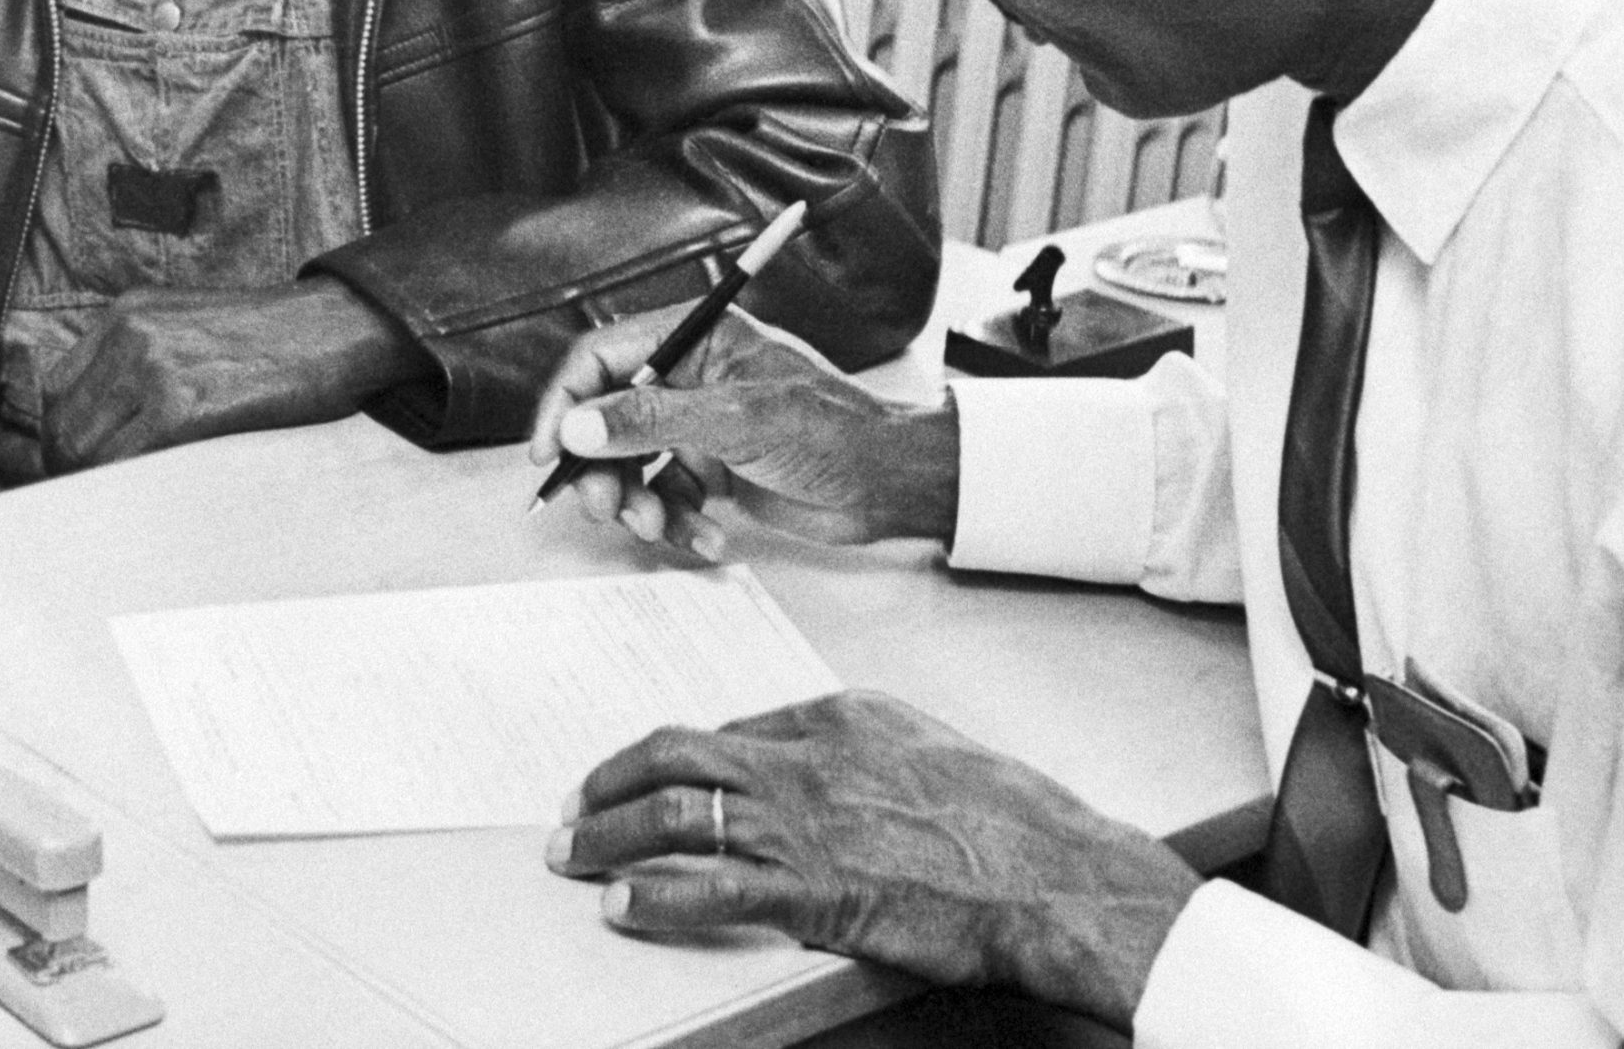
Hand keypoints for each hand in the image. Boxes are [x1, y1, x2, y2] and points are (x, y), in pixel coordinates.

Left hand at [41, 277, 425, 474]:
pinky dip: (129, 490)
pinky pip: (127, 465)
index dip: (63, 437)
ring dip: (97, 488)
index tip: (79, 469)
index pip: (57, 389)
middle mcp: (133, 335)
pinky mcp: (186, 406)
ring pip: (87, 451)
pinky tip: (152, 499)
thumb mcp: (194, 325)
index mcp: (130, 313)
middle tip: (97, 502)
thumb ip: (143, 359)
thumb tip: (105, 426)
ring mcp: (156, 369)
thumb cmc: (278, 339)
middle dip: (72, 472)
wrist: (339, 327)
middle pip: (63, 424)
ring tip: (123, 508)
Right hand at [526, 306, 958, 558]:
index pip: (601, 356)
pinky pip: (662, 495)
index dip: (566, 403)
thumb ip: (651, 421)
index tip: (549, 453)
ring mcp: (698, 424)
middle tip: (606, 507)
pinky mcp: (710, 468)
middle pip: (605, 417)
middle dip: (600, 468)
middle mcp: (689, 376)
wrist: (890, 485)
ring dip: (634, 501)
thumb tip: (576, 427)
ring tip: (660, 526)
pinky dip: (673, 521)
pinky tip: (707, 537)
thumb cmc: (835, 433)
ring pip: (628, 464)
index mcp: (696, 337)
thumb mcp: (737, 421)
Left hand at [545, 690, 1199, 1027]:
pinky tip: (620, 907)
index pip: (729, 724)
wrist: (1052, 873)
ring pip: (674, 814)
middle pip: (678, 752)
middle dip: (612, 778)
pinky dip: (651, 897)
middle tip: (575, 804)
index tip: (646, 774)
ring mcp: (804, 822)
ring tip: (572, 855)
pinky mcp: (811, 890)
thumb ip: (866, 754)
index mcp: (840, 715)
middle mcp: (808, 757)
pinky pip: (706, 890)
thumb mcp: (931, 753)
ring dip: (607, 835)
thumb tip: (825, 774)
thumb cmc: (1009, 821)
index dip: (674, 755)